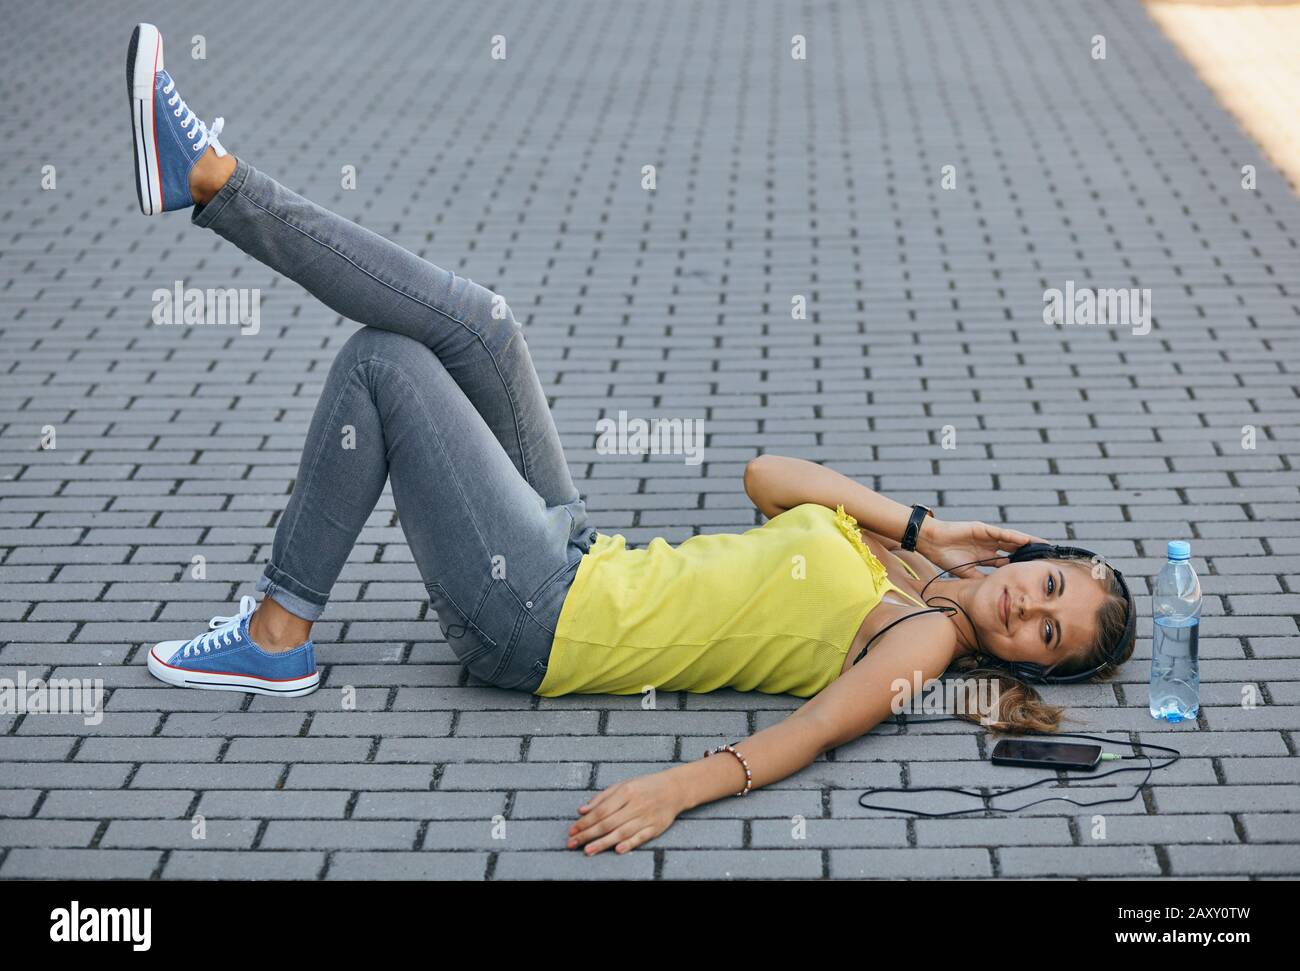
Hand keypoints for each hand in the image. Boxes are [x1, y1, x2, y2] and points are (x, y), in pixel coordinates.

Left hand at [568, 769, 683, 855]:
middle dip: (588, 834)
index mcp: (625, 792)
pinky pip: (640, 837)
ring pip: (621, 832)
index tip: (572, 831)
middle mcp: (635, 805)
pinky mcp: (655, 827)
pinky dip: (629, 844)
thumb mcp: (623, 785)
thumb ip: (602, 797)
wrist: (674, 789)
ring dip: (603, 843)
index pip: (600, 810)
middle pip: (608, 822)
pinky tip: (617, 850)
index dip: (585, 822)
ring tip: (588, 850)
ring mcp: (645, 817)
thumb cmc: (645, 787)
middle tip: (572, 844)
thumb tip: (581, 810)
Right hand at [917, 518, 1046, 577]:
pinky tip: (1026, 540)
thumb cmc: (945, 557)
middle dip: (1029, 553)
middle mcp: (989, 546)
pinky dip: (1014, 536)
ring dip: (1028, 543)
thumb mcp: (966, 573)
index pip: (1008, 562)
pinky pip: (1002, 533)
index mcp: (985, 557)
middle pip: (1014, 549)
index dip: (1021, 566)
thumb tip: (993, 589)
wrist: (932, 542)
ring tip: (1044, 546)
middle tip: (1047, 558)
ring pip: (1012, 540)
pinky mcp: (982, 529)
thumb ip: (980, 578)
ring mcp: (987, 536)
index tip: (1035, 573)